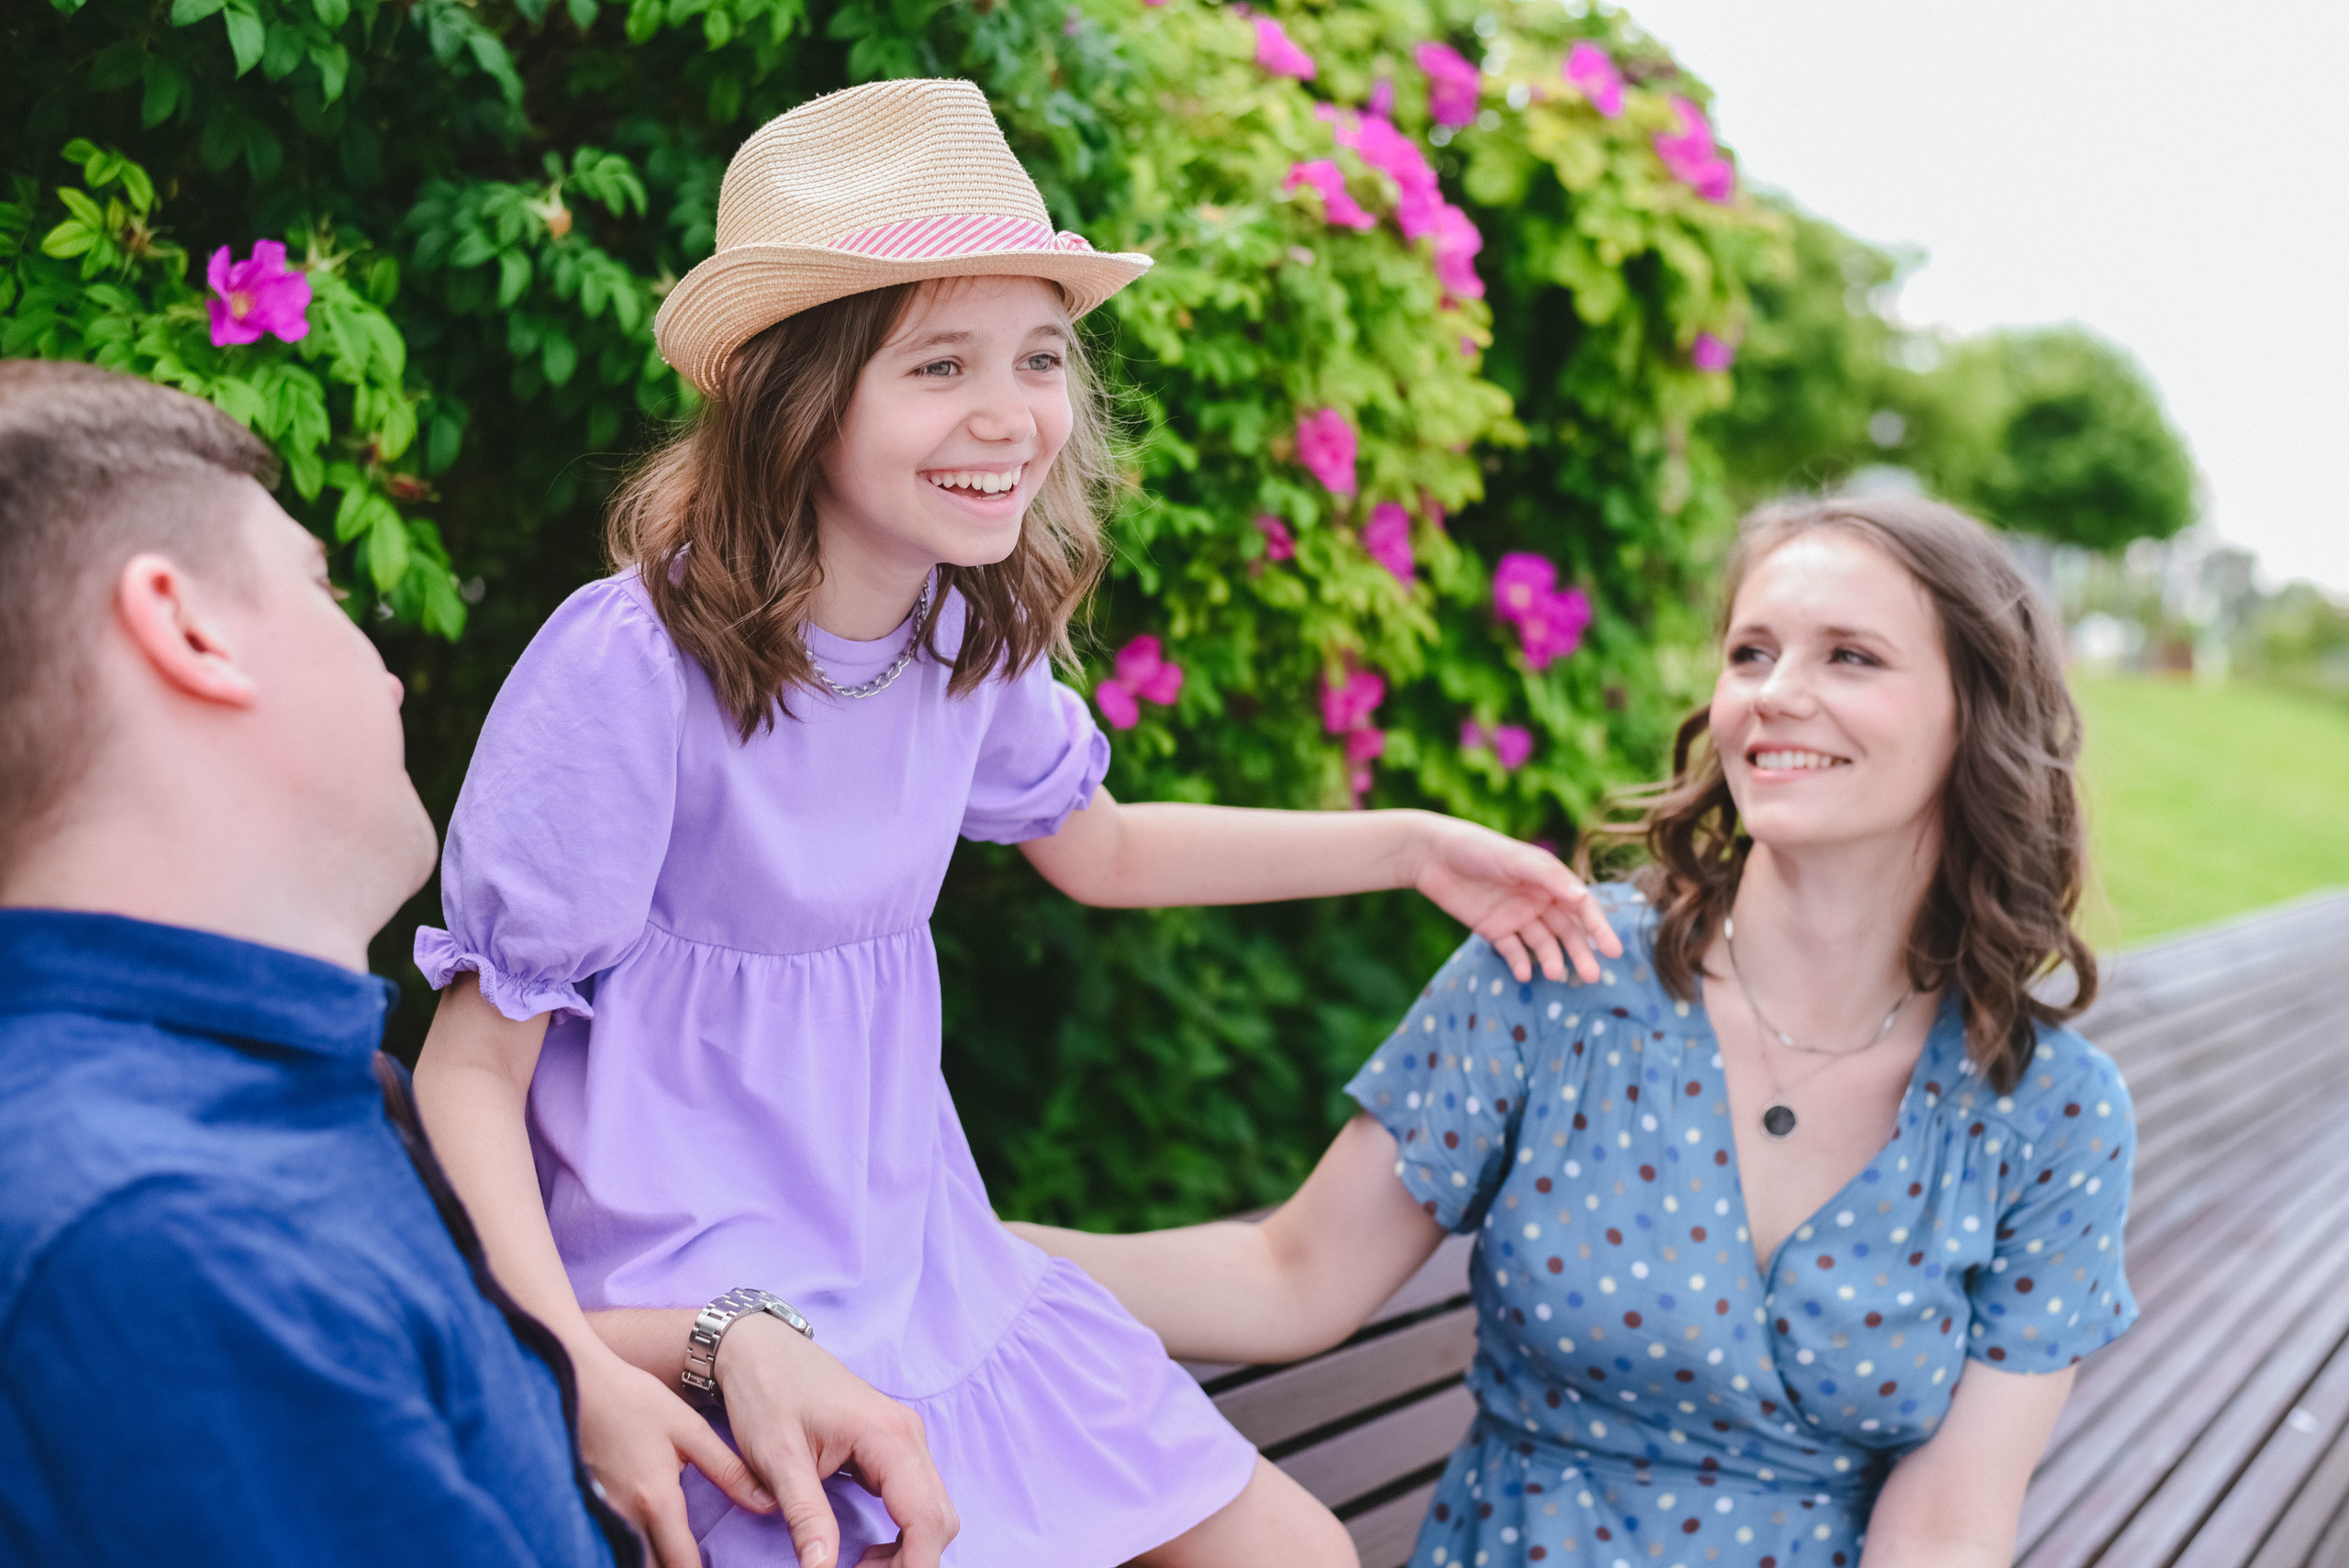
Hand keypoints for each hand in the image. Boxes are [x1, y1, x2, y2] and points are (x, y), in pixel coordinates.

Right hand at [573, 1348, 778, 1567]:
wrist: (578, 1383)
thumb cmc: (634, 1401)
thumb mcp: (688, 1429)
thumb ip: (728, 1470)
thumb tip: (766, 1502)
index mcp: (656, 1500)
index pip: (683, 1564)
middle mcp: (625, 1519)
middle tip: (700, 1563)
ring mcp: (600, 1519)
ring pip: (631, 1561)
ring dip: (655, 1564)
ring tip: (679, 1557)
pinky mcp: (587, 1511)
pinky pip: (611, 1547)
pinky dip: (632, 1553)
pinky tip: (650, 1548)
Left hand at [714, 1313, 958, 1567]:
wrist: (758, 1348)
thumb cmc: (766, 1393)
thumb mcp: (778, 1459)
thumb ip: (806, 1516)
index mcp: (889, 1436)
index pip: (926, 1519)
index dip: (911, 1567)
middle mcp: (909, 1435)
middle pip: (939, 1519)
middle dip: (911, 1562)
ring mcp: (905, 1438)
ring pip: (933, 1511)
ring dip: (908, 1550)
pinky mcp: (893, 1445)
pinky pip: (917, 1498)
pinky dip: (903, 1532)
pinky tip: (869, 1549)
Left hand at [1409, 817, 1623, 982]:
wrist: (1430, 854)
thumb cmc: (1477, 848)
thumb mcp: (1514, 859)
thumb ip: (1548, 877)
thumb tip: (1582, 898)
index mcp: (1548, 878)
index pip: (1582, 906)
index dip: (1598, 928)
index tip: (1613, 951)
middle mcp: (1537, 898)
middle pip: (1566, 930)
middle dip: (1580, 952)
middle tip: (1592, 977)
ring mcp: (1515, 915)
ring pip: (1543, 942)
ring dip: (1551, 959)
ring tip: (1554, 974)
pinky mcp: (1492, 928)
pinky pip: (1512, 950)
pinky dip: (1520, 963)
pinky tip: (1525, 974)